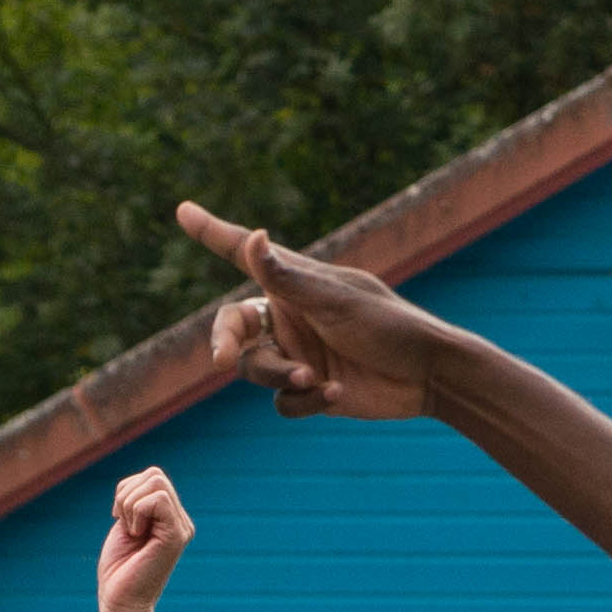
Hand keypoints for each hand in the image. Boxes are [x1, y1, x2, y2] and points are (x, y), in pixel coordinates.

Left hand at [98, 466, 193, 611]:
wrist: (120, 602)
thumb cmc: (118, 570)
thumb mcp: (125, 525)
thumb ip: (136, 502)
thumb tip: (140, 480)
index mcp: (170, 518)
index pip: (151, 476)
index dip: (126, 491)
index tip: (120, 520)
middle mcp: (180, 521)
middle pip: (154, 474)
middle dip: (127, 495)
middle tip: (125, 526)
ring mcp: (181, 528)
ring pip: (156, 481)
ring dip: (130, 505)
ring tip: (132, 533)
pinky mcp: (176, 535)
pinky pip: (157, 499)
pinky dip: (137, 513)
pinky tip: (137, 537)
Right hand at [175, 203, 479, 423]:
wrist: (428, 375)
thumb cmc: (388, 325)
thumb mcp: (334, 301)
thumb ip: (287, 277)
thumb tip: (253, 236)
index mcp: (295, 284)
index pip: (244, 255)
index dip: (212, 233)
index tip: (183, 210)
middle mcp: (290, 317)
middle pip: (234, 329)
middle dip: (226, 344)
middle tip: (222, 361)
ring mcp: (298, 353)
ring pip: (255, 370)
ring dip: (279, 375)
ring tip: (312, 378)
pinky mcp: (309, 389)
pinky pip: (281, 401)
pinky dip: (302, 401)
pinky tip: (335, 393)